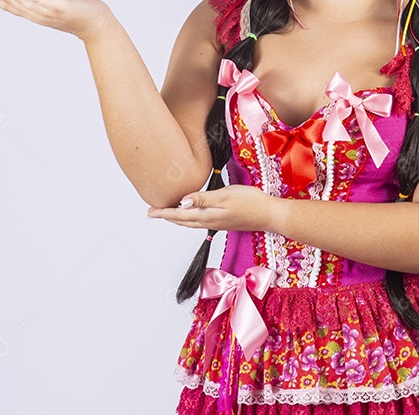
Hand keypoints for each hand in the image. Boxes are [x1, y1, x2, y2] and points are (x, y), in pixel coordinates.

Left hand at [146, 185, 281, 232]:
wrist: (269, 214)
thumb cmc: (251, 202)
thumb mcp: (225, 196)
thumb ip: (203, 199)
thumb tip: (182, 203)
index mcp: (207, 216)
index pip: (179, 215)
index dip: (163, 213)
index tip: (150, 212)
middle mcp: (210, 222)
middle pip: (182, 221)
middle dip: (167, 217)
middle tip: (153, 212)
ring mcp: (217, 223)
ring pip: (191, 222)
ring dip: (178, 218)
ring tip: (168, 212)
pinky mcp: (224, 221)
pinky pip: (200, 221)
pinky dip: (190, 218)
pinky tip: (192, 212)